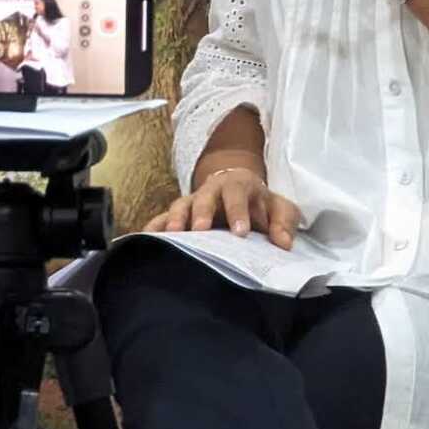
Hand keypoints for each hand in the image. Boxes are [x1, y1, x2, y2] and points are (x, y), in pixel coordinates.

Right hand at [149, 167, 304, 250]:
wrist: (239, 191)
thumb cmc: (259, 204)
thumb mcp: (279, 208)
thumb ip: (284, 223)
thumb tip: (284, 244)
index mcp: (239, 185)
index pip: (237, 194)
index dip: (238, 211)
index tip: (240, 231)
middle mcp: (212, 190)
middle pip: (204, 197)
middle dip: (201, 212)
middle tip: (200, 229)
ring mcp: (193, 201)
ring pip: (181, 205)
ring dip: (175, 219)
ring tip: (172, 234)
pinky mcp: (179, 215)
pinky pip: (162, 219)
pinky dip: (153, 228)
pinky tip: (145, 239)